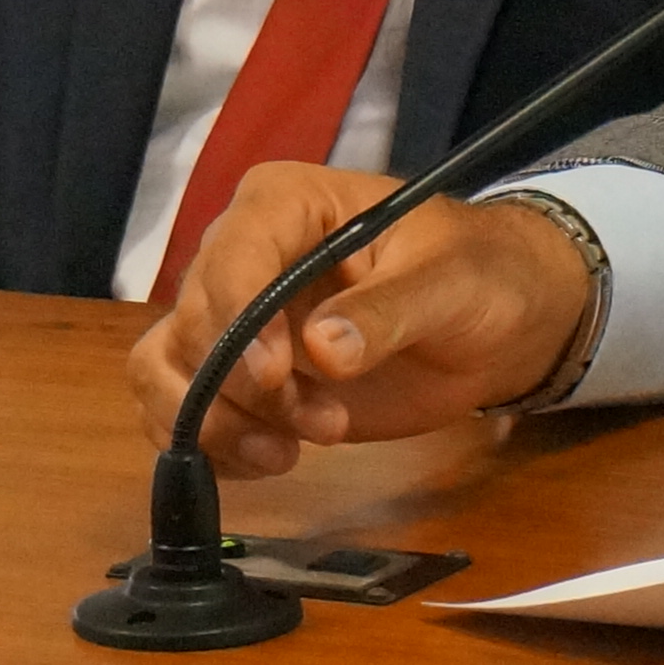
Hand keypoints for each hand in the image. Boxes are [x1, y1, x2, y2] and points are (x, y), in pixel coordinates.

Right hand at [123, 161, 591, 478]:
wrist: (498, 323)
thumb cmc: (480, 275)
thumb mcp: (451, 283)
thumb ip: (389, 312)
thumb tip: (324, 350)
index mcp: (283, 203)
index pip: (230, 257)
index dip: (239, 322)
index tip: (276, 376)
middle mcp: (240, 253)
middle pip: (192, 324)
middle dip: (244, 389)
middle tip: (323, 424)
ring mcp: (234, 318)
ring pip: (165, 370)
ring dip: (216, 424)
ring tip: (288, 453)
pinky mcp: (240, 378)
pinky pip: (180, 412)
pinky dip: (209, 447)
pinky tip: (269, 461)